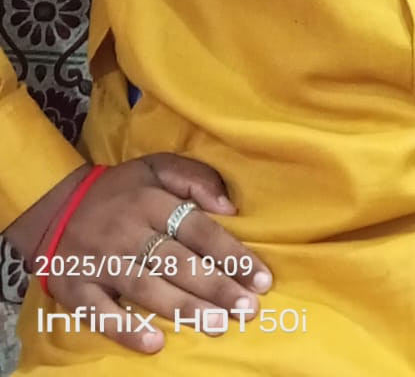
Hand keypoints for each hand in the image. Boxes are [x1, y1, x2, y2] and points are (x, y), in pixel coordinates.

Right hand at [13, 154, 272, 354]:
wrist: (54, 206)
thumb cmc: (120, 192)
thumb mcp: (155, 167)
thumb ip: (195, 178)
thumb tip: (229, 205)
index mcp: (150, 200)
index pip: (199, 230)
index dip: (232, 254)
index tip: (262, 279)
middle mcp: (128, 231)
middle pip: (178, 262)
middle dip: (217, 287)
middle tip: (248, 309)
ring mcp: (101, 261)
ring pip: (147, 287)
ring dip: (183, 308)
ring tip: (217, 325)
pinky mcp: (76, 288)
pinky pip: (101, 312)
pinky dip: (126, 329)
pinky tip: (155, 344)